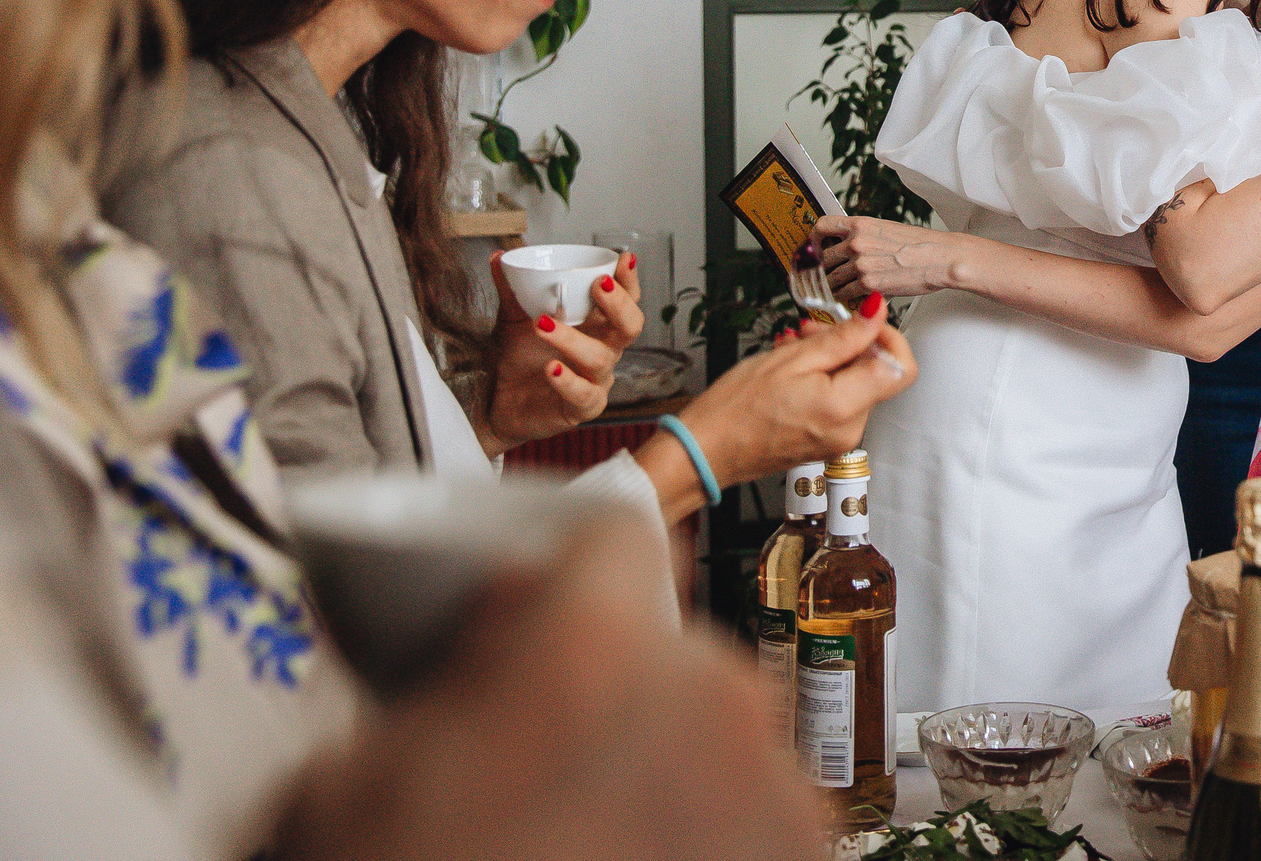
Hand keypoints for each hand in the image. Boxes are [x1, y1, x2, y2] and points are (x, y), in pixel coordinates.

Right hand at [276, 513, 823, 860]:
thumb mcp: (342, 793)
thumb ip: (428, 697)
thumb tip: (478, 665)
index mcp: (593, 646)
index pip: (601, 545)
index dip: (552, 582)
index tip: (520, 623)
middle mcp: (712, 697)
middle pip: (666, 655)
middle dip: (607, 699)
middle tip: (534, 778)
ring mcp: (776, 792)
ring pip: (718, 746)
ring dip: (663, 780)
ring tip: (584, 846)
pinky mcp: (805, 860)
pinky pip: (754, 824)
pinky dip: (705, 843)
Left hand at [483, 249, 645, 449]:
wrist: (497, 403)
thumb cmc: (519, 359)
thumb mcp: (514, 319)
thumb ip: (511, 290)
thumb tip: (499, 257)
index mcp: (595, 326)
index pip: (626, 301)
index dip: (629, 281)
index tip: (623, 259)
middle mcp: (603, 350)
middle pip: (631, 327)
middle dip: (619, 304)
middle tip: (598, 285)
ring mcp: (595, 380)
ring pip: (600, 358)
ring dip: (573, 339)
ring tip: (543, 324)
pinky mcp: (581, 408)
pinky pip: (584, 395)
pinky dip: (568, 380)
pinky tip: (551, 368)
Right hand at [648, 296, 916, 508]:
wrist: (706, 451)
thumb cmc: (735, 409)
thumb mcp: (791, 359)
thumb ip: (843, 337)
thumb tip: (877, 313)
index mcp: (844, 407)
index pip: (901, 367)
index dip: (888, 336)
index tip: (866, 321)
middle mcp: (850, 429)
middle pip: (876, 372)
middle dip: (851, 343)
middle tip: (813, 329)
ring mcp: (840, 438)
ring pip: (856, 384)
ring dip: (832, 358)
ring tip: (794, 346)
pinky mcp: (827, 440)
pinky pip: (840, 400)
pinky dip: (823, 378)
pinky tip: (793, 368)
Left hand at [816, 214, 975, 300]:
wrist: (940, 258)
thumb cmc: (922, 245)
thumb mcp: (888, 229)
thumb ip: (864, 236)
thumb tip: (850, 246)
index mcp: (861, 224)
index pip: (822, 226)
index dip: (813, 238)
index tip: (813, 246)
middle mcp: (856, 242)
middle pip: (823, 257)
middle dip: (823, 269)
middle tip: (826, 274)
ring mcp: (860, 264)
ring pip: (830, 278)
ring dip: (832, 286)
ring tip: (838, 289)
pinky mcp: (867, 284)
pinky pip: (843, 294)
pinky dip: (844, 297)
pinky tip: (849, 296)